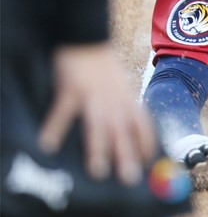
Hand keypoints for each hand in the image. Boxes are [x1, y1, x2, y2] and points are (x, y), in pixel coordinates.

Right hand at [38, 42, 156, 184]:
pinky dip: (56, 126)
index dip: (147, 143)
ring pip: (99, 124)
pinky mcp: (73, 88)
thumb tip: (131, 127)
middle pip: (123, 130)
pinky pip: (64, 111)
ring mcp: (94, 94)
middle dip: (127, 154)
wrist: (89, 38)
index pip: (142, 123)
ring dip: (99, 147)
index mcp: (127, 97)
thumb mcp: (122, 83)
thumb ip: (125, 104)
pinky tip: (48, 143)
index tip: (149, 162)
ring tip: (98, 171)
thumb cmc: (103, 64)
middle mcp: (114, 98)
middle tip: (130, 178)